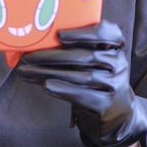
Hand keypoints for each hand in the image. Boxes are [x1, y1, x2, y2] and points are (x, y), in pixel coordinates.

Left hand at [15, 20, 146, 146]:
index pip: (106, 33)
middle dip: (53, 56)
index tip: (60, 35)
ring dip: (49, 73)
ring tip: (27, 72)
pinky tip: (45, 85)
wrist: (117, 114)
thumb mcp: (96, 61)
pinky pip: (82, 95)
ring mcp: (115, 85)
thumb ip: (78, 49)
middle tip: (28, 57)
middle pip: (86, 56)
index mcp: (116, 46)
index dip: (83, 33)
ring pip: (80, 76)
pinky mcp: (107, 104)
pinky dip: (63, 89)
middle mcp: (119, 63)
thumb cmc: (97, 81)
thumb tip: (39, 42)